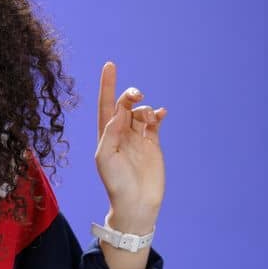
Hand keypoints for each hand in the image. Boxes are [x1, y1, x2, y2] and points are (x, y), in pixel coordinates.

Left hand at [95, 61, 166, 232]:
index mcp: (106, 134)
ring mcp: (138, 138)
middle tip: (136, 95)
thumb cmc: (116, 183)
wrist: (136, 203)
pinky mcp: (153, 144)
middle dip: (130, 95)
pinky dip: (158, 115)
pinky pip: (155, 123)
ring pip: (141, 112)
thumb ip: (111, 133)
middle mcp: (121, 133)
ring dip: (145, 109)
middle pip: (125, 105)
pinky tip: (161, 114)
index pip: (106, 104)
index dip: (108, 85)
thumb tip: (119, 111)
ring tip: (150, 118)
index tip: (110, 65)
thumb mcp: (106, 158)